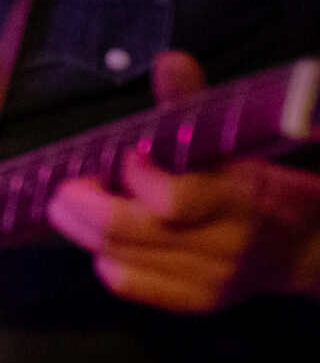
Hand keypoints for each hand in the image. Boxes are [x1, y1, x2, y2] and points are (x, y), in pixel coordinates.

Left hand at [47, 51, 319, 311]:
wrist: (301, 245)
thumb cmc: (255, 183)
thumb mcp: (234, 141)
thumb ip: (194, 103)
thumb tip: (169, 61)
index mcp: (240, 200)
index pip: (171, 201)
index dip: (135, 176)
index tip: (125, 155)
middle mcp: (225, 246)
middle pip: (129, 232)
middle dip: (82, 205)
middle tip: (66, 185)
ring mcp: (209, 280)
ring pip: (119, 258)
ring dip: (83, 229)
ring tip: (76, 205)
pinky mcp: (194, 301)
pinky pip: (127, 283)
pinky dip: (103, 257)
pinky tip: (103, 240)